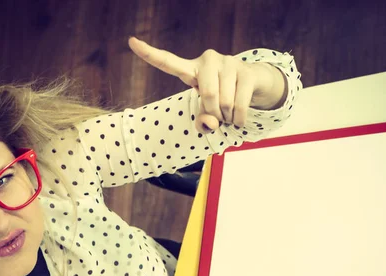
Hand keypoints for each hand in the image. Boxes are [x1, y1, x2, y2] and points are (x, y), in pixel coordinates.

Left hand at [128, 37, 285, 132]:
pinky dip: (239, 119)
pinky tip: (240, 119)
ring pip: (224, 102)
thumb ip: (203, 121)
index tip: (131, 41)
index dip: (149, 54)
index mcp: (192, 69)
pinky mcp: (247, 71)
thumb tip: (211, 123)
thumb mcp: (208, 112)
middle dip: (215, 113)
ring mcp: (229, 62)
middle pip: (207, 95)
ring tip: (230, 114)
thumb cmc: (223, 99)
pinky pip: (240, 104)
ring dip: (228, 117)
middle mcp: (208, 59)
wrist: (254, 84)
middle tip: (219, 117)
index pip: (168, 62)